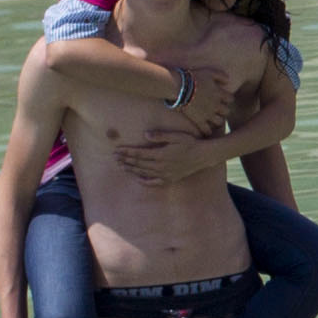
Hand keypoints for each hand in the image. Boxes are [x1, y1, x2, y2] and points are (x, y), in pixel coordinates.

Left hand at [108, 108, 239, 182]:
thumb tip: (145, 135)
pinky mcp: (169, 179)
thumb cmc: (190, 143)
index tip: (117, 150)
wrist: (203, 156)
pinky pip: (154, 182)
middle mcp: (161, 166)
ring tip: (121, 167)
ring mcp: (165, 174)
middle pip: (139, 164)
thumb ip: (160, 136)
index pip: (139, 154)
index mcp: (161, 154)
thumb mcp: (176, 136)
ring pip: (144, 173)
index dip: (127, 152)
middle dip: (126, 160)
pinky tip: (136, 178)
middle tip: (114, 158)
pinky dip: (144, 181)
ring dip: (131, 170)